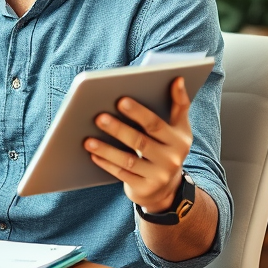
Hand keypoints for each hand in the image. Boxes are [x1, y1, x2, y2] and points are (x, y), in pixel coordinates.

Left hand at [83, 77, 192, 212]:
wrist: (168, 189)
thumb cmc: (166, 148)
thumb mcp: (177, 129)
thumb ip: (177, 105)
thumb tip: (177, 78)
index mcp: (180, 138)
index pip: (157, 122)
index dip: (140, 111)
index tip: (121, 99)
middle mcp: (173, 158)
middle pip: (141, 141)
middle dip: (118, 128)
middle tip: (98, 116)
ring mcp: (159, 175)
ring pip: (129, 160)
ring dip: (107, 149)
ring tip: (87, 139)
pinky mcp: (145, 188)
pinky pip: (122, 175)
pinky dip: (107, 164)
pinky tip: (92, 154)